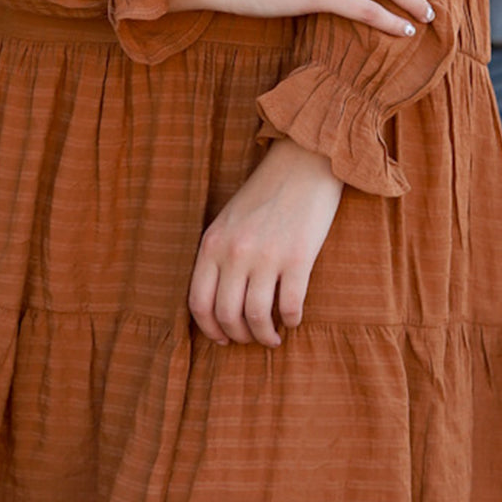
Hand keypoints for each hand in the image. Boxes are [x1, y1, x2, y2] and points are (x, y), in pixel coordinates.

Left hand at [188, 137, 343, 347]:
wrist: (303, 162)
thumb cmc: (266, 193)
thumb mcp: (228, 220)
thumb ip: (220, 255)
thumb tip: (220, 302)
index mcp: (212, 243)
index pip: (199, 302)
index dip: (209, 329)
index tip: (222, 338)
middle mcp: (235, 252)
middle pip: (227, 314)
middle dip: (239, 335)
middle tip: (251, 339)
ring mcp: (266, 256)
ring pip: (258, 316)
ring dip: (265, 335)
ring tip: (273, 337)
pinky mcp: (298, 257)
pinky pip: (290, 305)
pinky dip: (291, 320)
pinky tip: (293, 319)